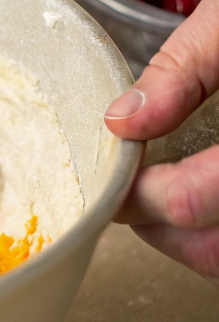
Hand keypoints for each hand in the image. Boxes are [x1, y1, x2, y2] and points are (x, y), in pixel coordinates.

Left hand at [105, 0, 218, 285]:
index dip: (138, 197)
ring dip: (191, 243)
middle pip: (214, 250)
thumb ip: (182, 71)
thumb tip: (121, 120)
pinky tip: (205, 204)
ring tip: (164, 198)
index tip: (111, 179)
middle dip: (159, 228)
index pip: (192, 199)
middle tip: (130, 192)